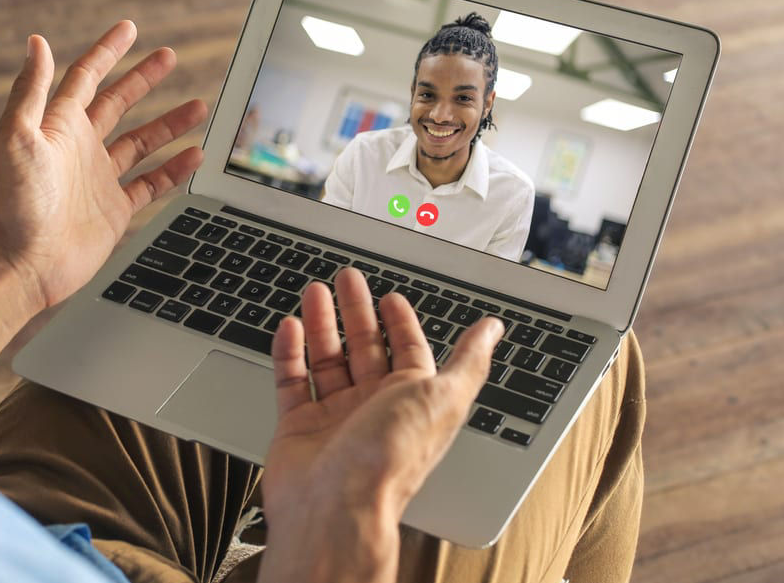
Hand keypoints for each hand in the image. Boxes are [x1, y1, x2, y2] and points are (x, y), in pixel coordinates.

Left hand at [0, 21, 207, 307]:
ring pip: (141, 142)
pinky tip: (194, 155)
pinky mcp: (113, 210)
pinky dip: (174, 169)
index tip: (129, 29)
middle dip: (143, 78)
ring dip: (168, 122)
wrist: (21, 264)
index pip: (87, 77)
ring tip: (199, 105)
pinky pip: (151, 183)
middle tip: (168, 56)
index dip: (108, 51)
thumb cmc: (13, 204)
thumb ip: (30, 90)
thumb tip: (36, 41)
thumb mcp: (16, 137)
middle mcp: (79, 148)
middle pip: (117, 102)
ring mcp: (98, 179)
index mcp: (58, 126)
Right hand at [259, 269, 501, 582]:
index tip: (390, 297)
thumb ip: (468, 360)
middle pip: (365, 349)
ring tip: (314, 293)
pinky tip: (290, 328)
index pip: (408, 352)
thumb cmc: (391, 457)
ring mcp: (334, 418)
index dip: (401, 322)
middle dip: (356, 312)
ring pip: (327, 361)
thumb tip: (493, 330)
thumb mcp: (443, 397)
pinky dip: (290, 354)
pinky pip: (293, 382)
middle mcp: (373, 409)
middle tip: (347, 280)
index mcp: (410, 401)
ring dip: (322, 325)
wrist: (336, 504)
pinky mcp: (298, 427)